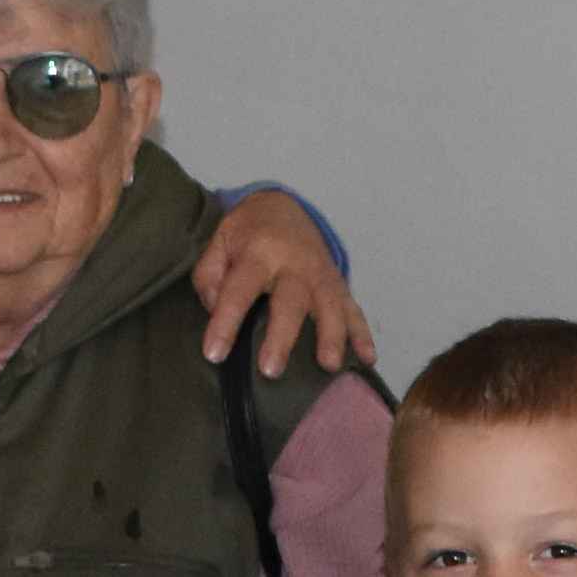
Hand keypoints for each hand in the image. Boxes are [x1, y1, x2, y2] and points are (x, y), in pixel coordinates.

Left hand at [193, 190, 373, 378]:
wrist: (282, 206)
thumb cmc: (247, 233)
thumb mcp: (218, 244)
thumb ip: (209, 276)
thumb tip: (214, 310)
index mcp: (259, 253)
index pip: (239, 290)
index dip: (225, 322)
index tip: (214, 353)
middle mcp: (294, 264)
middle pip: (290, 302)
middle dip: (282, 337)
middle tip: (270, 370)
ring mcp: (320, 275)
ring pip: (329, 306)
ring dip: (331, 337)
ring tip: (328, 366)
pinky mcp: (338, 285)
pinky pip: (353, 310)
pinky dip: (362, 334)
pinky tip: (367, 358)